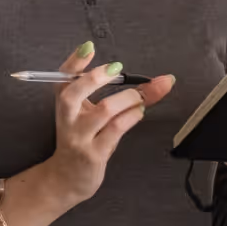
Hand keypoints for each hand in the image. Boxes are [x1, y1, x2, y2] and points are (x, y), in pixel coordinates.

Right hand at [45, 44, 176, 205]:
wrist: (67, 178)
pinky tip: (139, 112)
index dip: (74, 62)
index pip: (64, 78)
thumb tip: (163, 81)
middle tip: (117, 68)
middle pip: (72, 94)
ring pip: (103, 111)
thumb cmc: (84, 138)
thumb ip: (126, 94)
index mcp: (66, 103)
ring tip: (140, 97)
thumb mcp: (94, 114)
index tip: (89, 47)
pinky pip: (115, 130)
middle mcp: (68, 119)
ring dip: (127, 99)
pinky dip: (131, 117)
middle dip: (95, 78)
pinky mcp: (93, 154)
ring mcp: (79, 138)